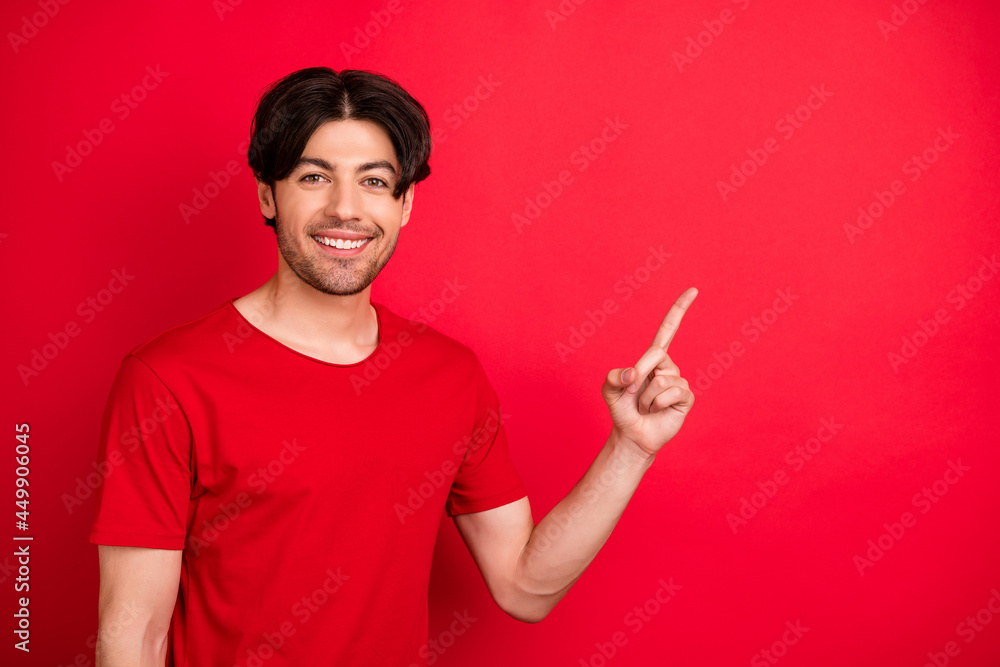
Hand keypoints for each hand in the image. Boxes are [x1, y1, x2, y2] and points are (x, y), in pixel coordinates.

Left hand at [601, 287, 697, 458]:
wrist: (632, 435)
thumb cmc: (622, 409)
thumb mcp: (609, 390)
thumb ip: (613, 377)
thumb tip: (634, 374)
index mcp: (653, 358)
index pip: (668, 329)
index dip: (679, 310)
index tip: (693, 290)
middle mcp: (669, 366)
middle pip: (657, 354)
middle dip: (638, 375)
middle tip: (633, 395)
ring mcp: (679, 382)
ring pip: (660, 380)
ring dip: (645, 397)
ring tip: (645, 406)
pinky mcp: (686, 398)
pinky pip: (671, 393)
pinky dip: (656, 404)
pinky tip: (657, 411)